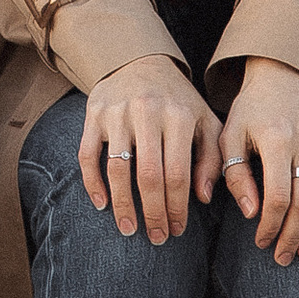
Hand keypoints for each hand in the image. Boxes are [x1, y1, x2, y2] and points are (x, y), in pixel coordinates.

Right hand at [81, 56, 219, 243]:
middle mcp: (147, 112)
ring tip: (129, 228)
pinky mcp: (94, 114)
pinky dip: (92, 183)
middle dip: (153, 213)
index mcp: (179, 115)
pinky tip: (102, 204)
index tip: (177, 230)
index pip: (178, 173)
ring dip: (123, 205)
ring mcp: (117, 113)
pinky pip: (87, 155)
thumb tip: (201, 198)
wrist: (139, 60)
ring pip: (117, 169)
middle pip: (148, 176)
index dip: (177, 207)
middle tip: (156, 237)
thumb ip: (211, 158)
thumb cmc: (177, 100)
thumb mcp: (204, 121)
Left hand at [217, 58, 298, 261]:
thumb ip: (235, 175)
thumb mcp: (231, 135)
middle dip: (294, 236)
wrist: (287, 70)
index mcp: (277, 137)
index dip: (270, 226)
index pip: (278, 197)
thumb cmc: (252, 108)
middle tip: (283, 257)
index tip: (261, 243)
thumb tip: (251, 213)